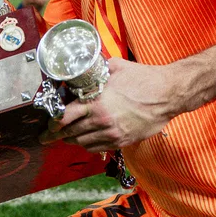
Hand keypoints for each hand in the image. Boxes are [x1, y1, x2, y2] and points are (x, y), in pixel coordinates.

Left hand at [53, 57, 177, 153]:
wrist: (167, 95)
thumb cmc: (143, 79)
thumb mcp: (115, 68)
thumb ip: (96, 71)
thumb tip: (83, 69)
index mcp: (96, 103)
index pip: (65, 117)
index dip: (53, 124)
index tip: (47, 126)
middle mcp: (101, 121)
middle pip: (71, 133)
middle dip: (57, 136)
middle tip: (48, 137)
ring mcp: (112, 134)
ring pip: (83, 142)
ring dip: (73, 140)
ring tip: (66, 138)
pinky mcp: (123, 141)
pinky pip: (98, 148)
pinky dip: (89, 145)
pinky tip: (85, 141)